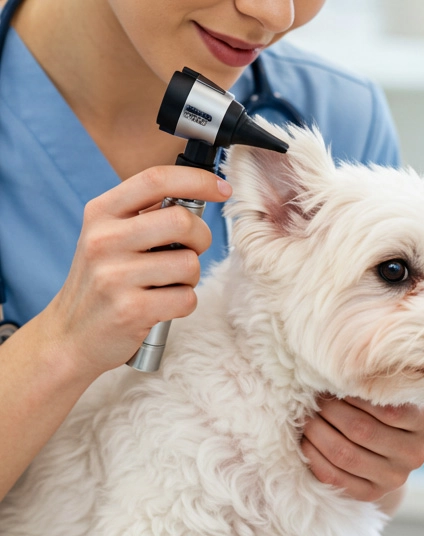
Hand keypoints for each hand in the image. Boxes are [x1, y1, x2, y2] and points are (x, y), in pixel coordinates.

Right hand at [42, 166, 232, 378]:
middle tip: (190, 252)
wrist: (70, 336)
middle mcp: (104, 240)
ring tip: (168, 285)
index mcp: (101, 213)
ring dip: (190, 277)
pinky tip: (163, 307)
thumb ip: (144, 216)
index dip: (198, 180)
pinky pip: (186, 298)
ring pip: (189, 264)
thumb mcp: (108, 239)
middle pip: (182, 221)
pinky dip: (184, 304)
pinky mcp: (130, 310)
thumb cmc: (102, 285)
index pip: (156, 179)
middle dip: (200, 238)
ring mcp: (115, 276)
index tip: (222, 188)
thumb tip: (197, 195)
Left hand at [301, 395, 423, 504]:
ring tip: (307, 417)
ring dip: (317, 432)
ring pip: (345, 454)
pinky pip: (334, 477)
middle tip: (315, 400)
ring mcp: (395, 478)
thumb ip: (374, 385)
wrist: (387, 452)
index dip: (354, 395)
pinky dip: (314, 456)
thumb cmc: (383, 410)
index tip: (335, 383)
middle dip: (331, 411)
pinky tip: (306, 441)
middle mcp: (416, 454)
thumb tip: (337, 372)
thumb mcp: (390, 394)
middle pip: (362, 430)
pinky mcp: (371, 494)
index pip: (388, 409)